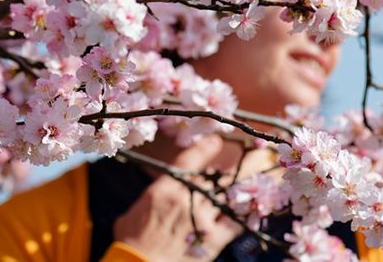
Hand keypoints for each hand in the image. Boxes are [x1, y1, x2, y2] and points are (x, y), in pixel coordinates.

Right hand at [111, 136, 243, 260]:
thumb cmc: (131, 242)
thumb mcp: (133, 213)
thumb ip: (151, 200)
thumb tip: (156, 199)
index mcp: (164, 190)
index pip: (189, 161)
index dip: (205, 148)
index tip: (216, 140)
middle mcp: (186, 199)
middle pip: (212, 179)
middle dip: (223, 172)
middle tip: (234, 165)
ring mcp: (202, 219)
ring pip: (225, 196)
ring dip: (235, 188)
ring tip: (248, 179)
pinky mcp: (213, 240)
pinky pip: (235, 222)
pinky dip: (244, 214)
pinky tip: (251, 208)